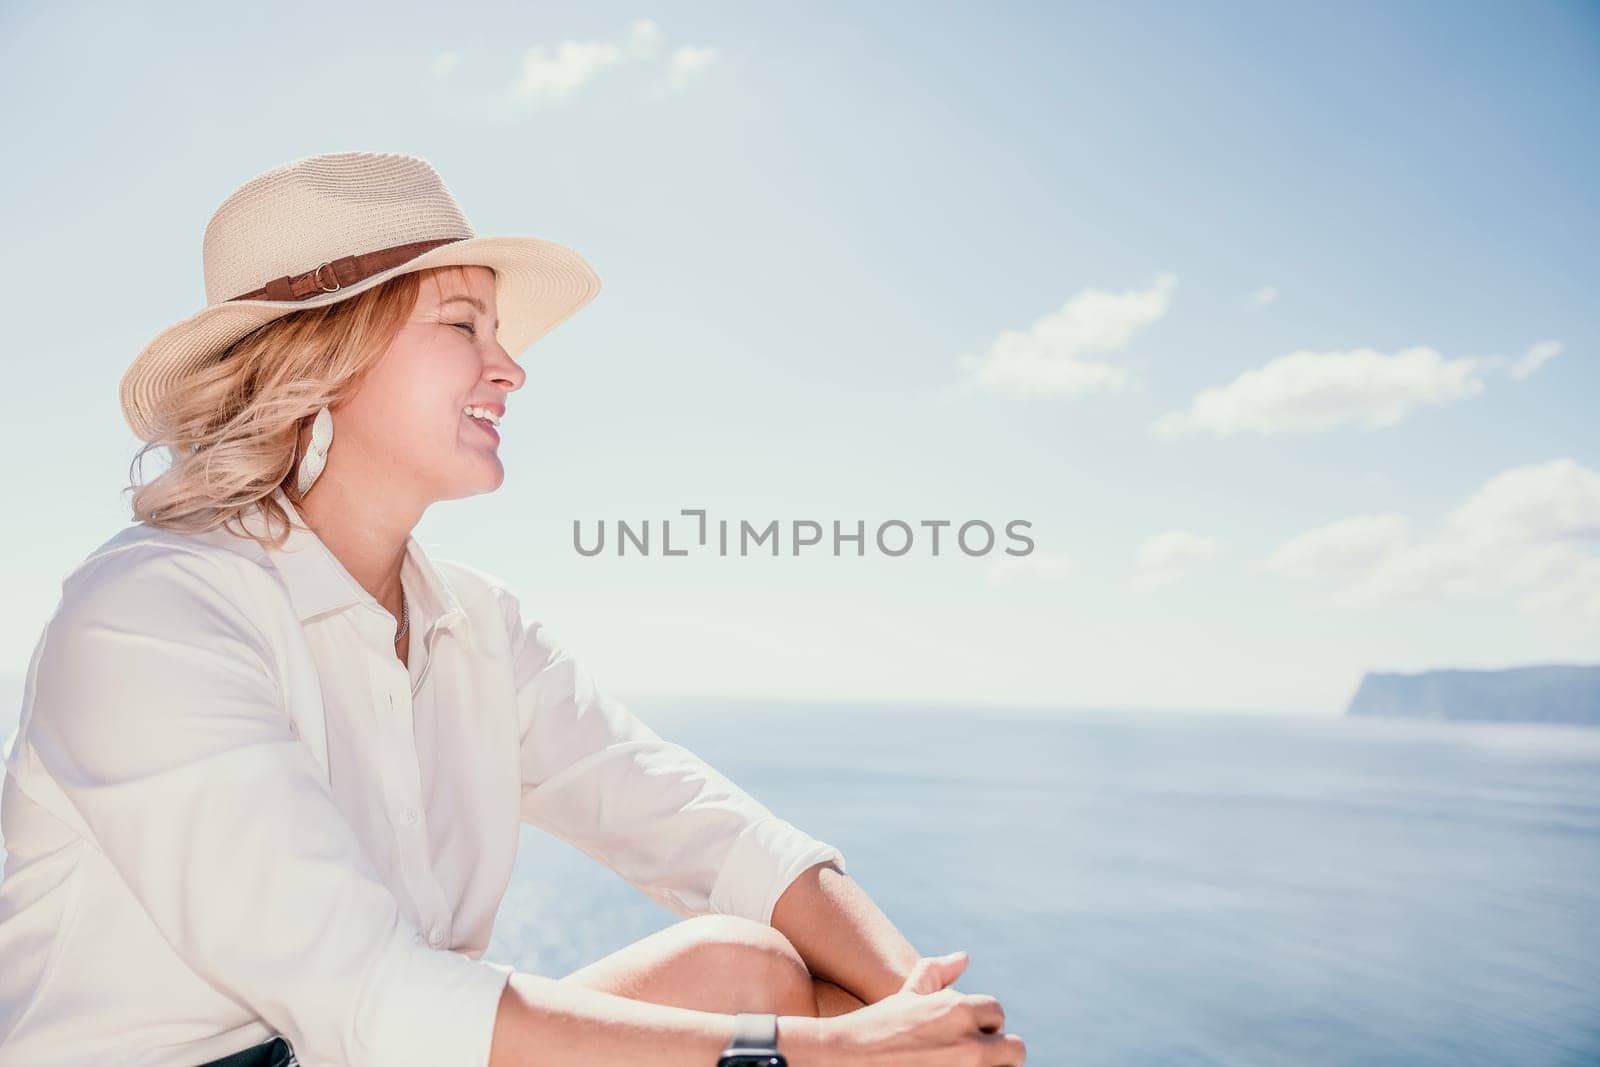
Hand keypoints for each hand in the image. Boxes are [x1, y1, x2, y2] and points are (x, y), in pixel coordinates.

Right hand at [821, 950, 1026, 1064]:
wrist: (849, 1061)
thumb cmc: (877, 1028)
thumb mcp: (907, 996)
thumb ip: (936, 972)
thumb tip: (963, 957)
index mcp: (960, 1010)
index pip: (997, 1014)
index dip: (981, 1024)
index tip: (960, 1034)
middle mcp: (969, 1043)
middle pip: (1014, 1050)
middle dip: (996, 1052)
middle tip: (967, 1056)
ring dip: (987, 1066)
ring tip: (955, 1062)